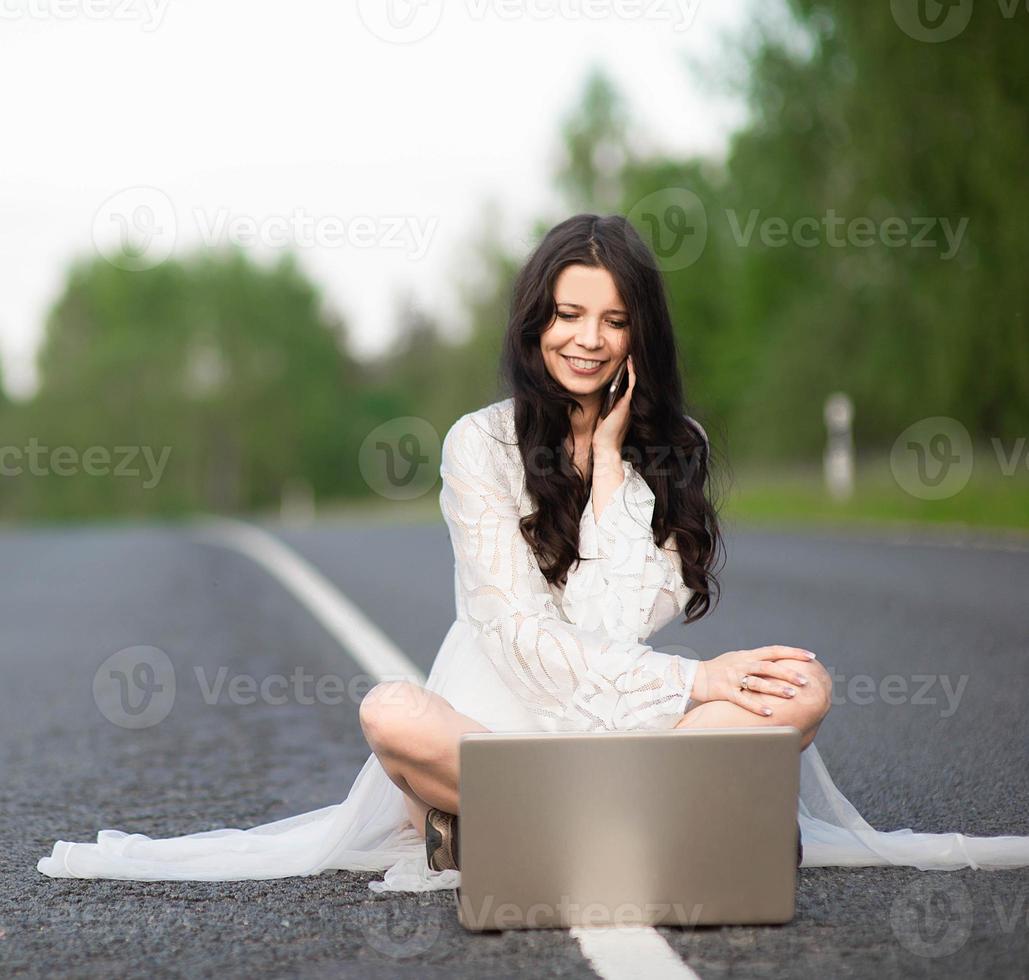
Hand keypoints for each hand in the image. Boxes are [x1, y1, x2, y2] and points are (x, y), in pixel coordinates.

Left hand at [592, 354, 634, 454]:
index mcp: (625, 403)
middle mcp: (629, 401)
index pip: (628, 383)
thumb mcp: (605, 413)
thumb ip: (607, 402)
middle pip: (634, 379)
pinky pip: (632, 383)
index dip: (628, 370)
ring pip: (635, 379)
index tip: (626, 356)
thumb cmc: (603, 433)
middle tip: (632, 349)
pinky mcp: (627, 403)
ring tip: (632, 351)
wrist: (605, 446)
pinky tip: (629, 360)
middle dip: (633, 365)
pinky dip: (632, 371)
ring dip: (634, 365)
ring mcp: (629, 402)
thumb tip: (599, 389)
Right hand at [690, 646, 817, 716]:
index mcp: (747, 655)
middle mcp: (742, 664)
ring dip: (776, 688)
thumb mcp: (737, 659)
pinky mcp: (724, 691)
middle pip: (769, 666)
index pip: (774, 650)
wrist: (692, 676)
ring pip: (758, 682)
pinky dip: (756, 706)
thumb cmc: (717, 669)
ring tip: (792, 695)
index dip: (793, 652)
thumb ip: (756, 661)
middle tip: (806, 680)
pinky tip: (769, 712)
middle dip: (788, 673)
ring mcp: (733, 677)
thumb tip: (779, 663)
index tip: (811, 656)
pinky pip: (742, 699)